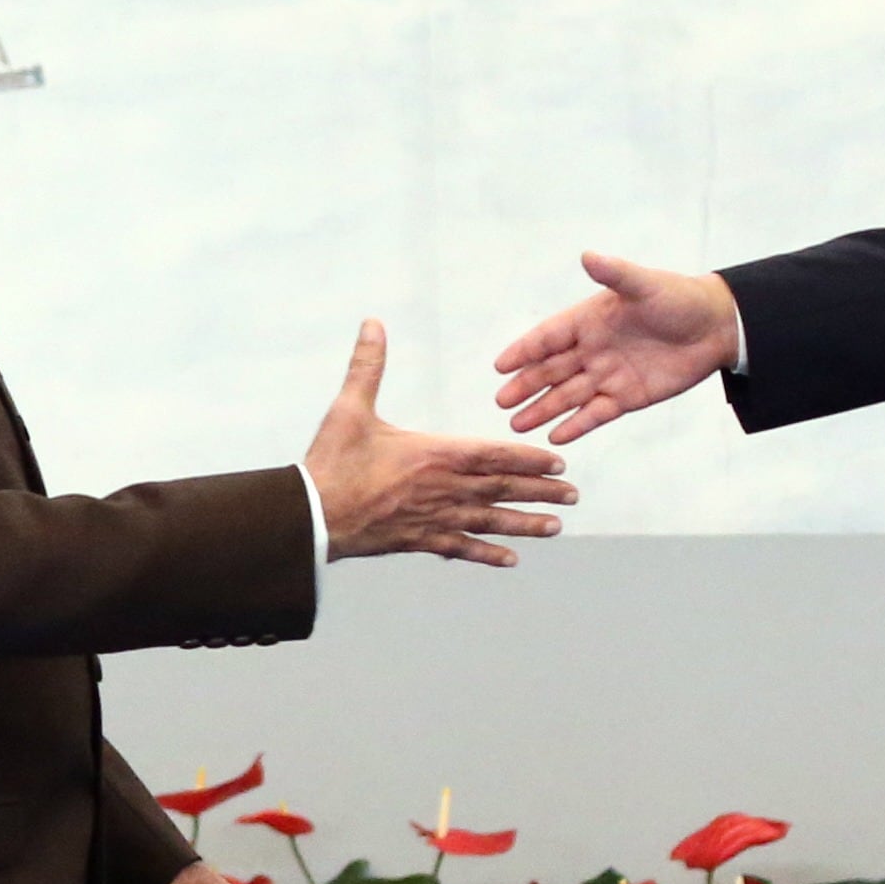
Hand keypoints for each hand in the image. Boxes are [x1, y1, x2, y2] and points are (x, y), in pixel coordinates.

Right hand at [302, 320, 576, 567]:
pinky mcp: (419, 540)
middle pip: (500, 489)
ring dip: (525, 524)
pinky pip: (461, 548)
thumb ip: (367, 366)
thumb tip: (372, 324)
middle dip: (540, 491)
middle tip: (573, 495)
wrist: (311, 516)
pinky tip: (511, 560)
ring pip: (489, 521)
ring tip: (555, 527)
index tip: (557, 462)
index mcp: (432, 454)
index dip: (528, 459)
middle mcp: (441, 488)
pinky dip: (487, 554)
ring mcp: (432, 518)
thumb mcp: (349, 408)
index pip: (492, 456)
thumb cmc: (331, 462)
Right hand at [492, 251, 740, 443]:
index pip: (548, 337)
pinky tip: (556, 436)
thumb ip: (615, 274)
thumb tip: (588, 255)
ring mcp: (608, 374)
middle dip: (526, 386)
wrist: (716, 327)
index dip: (524, 350)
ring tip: (518, 424)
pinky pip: (596, 413)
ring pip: (568, 395)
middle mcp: (593, 348)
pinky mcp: (627, 397)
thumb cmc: (679, 298)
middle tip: (501, 402)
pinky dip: (577, 424)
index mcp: (590, 320)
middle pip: (551, 370)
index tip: (500, 366)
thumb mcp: (645, 285)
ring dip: (544, 409)